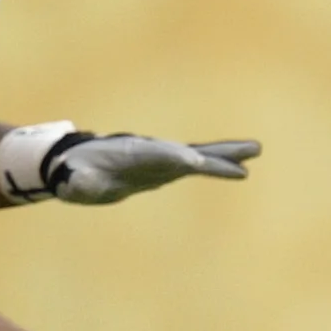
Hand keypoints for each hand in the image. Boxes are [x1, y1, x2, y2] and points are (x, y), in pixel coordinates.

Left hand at [45, 133, 259, 204]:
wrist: (80, 164)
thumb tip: (76, 181)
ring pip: (200, 154)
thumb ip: (77, 180)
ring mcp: (164, 158)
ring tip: (257, 149)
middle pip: (188, 150)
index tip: (194, 162)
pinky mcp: (170, 166)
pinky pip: (198, 163)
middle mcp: (153, 152)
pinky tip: (242, 169)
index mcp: (131, 154)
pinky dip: (220, 164)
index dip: (174, 157)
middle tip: (245, 152)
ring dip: (227, 154)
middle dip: (214, 153)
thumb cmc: (75, 173)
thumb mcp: (73, 180)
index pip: (157, 155)